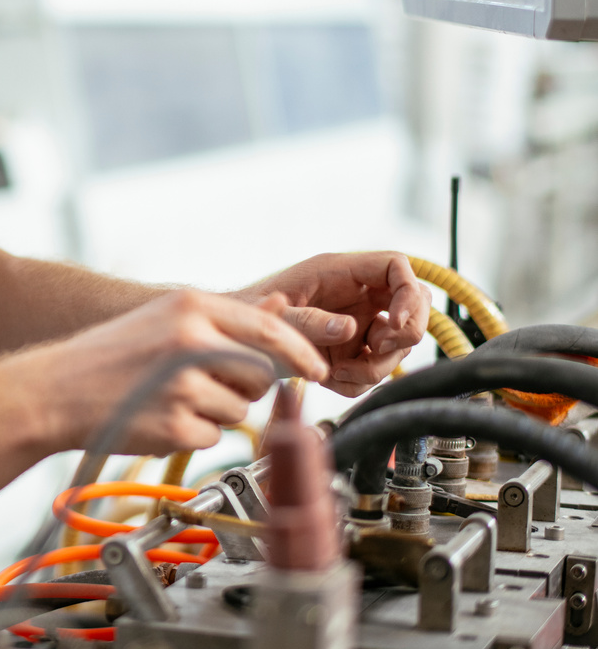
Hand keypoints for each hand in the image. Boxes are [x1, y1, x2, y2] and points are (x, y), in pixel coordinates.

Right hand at [14, 289, 328, 455]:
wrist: (53, 390)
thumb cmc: (108, 354)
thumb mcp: (165, 318)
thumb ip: (224, 318)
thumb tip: (281, 308)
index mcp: (190, 308)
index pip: (271, 332)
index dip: (301, 354)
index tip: (316, 370)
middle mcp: (191, 341)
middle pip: (262, 375)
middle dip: (247, 387)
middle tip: (204, 385)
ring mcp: (183, 384)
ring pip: (240, 411)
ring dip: (215, 413)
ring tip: (169, 399)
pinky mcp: (174, 425)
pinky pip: (212, 437)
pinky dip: (191, 435)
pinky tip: (157, 418)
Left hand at [235, 252, 429, 396]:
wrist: (233, 342)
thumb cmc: (248, 316)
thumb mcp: (272, 316)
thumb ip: (308, 320)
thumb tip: (349, 328)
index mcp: (339, 272)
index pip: (396, 266)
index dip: (408, 293)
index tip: (396, 323)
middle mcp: (356, 295)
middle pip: (415, 304)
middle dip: (404, 333)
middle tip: (374, 349)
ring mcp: (359, 323)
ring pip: (399, 344)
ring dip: (376, 365)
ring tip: (336, 370)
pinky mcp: (353, 350)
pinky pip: (376, 369)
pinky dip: (358, 381)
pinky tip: (327, 377)